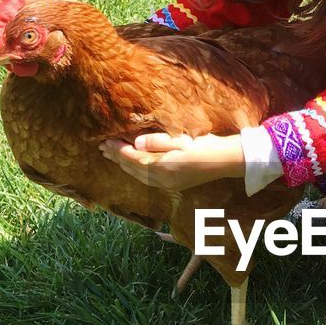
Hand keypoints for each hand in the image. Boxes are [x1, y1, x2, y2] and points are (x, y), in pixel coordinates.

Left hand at [99, 132, 244, 191]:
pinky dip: (135, 170)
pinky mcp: (172, 184)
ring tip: (112, 157)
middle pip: (132, 168)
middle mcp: (161, 179)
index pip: (132, 157)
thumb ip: (156, 142)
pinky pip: (146, 178)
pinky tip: (132, 165)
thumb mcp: (179, 140)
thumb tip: (135, 143)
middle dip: (116, 157)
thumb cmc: (203, 146)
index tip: (105, 140)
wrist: (224, 161)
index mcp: (162, 166)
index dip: (117, 149)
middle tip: (102, 148)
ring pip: (138, 175)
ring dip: (124, 165)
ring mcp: (166, 184)